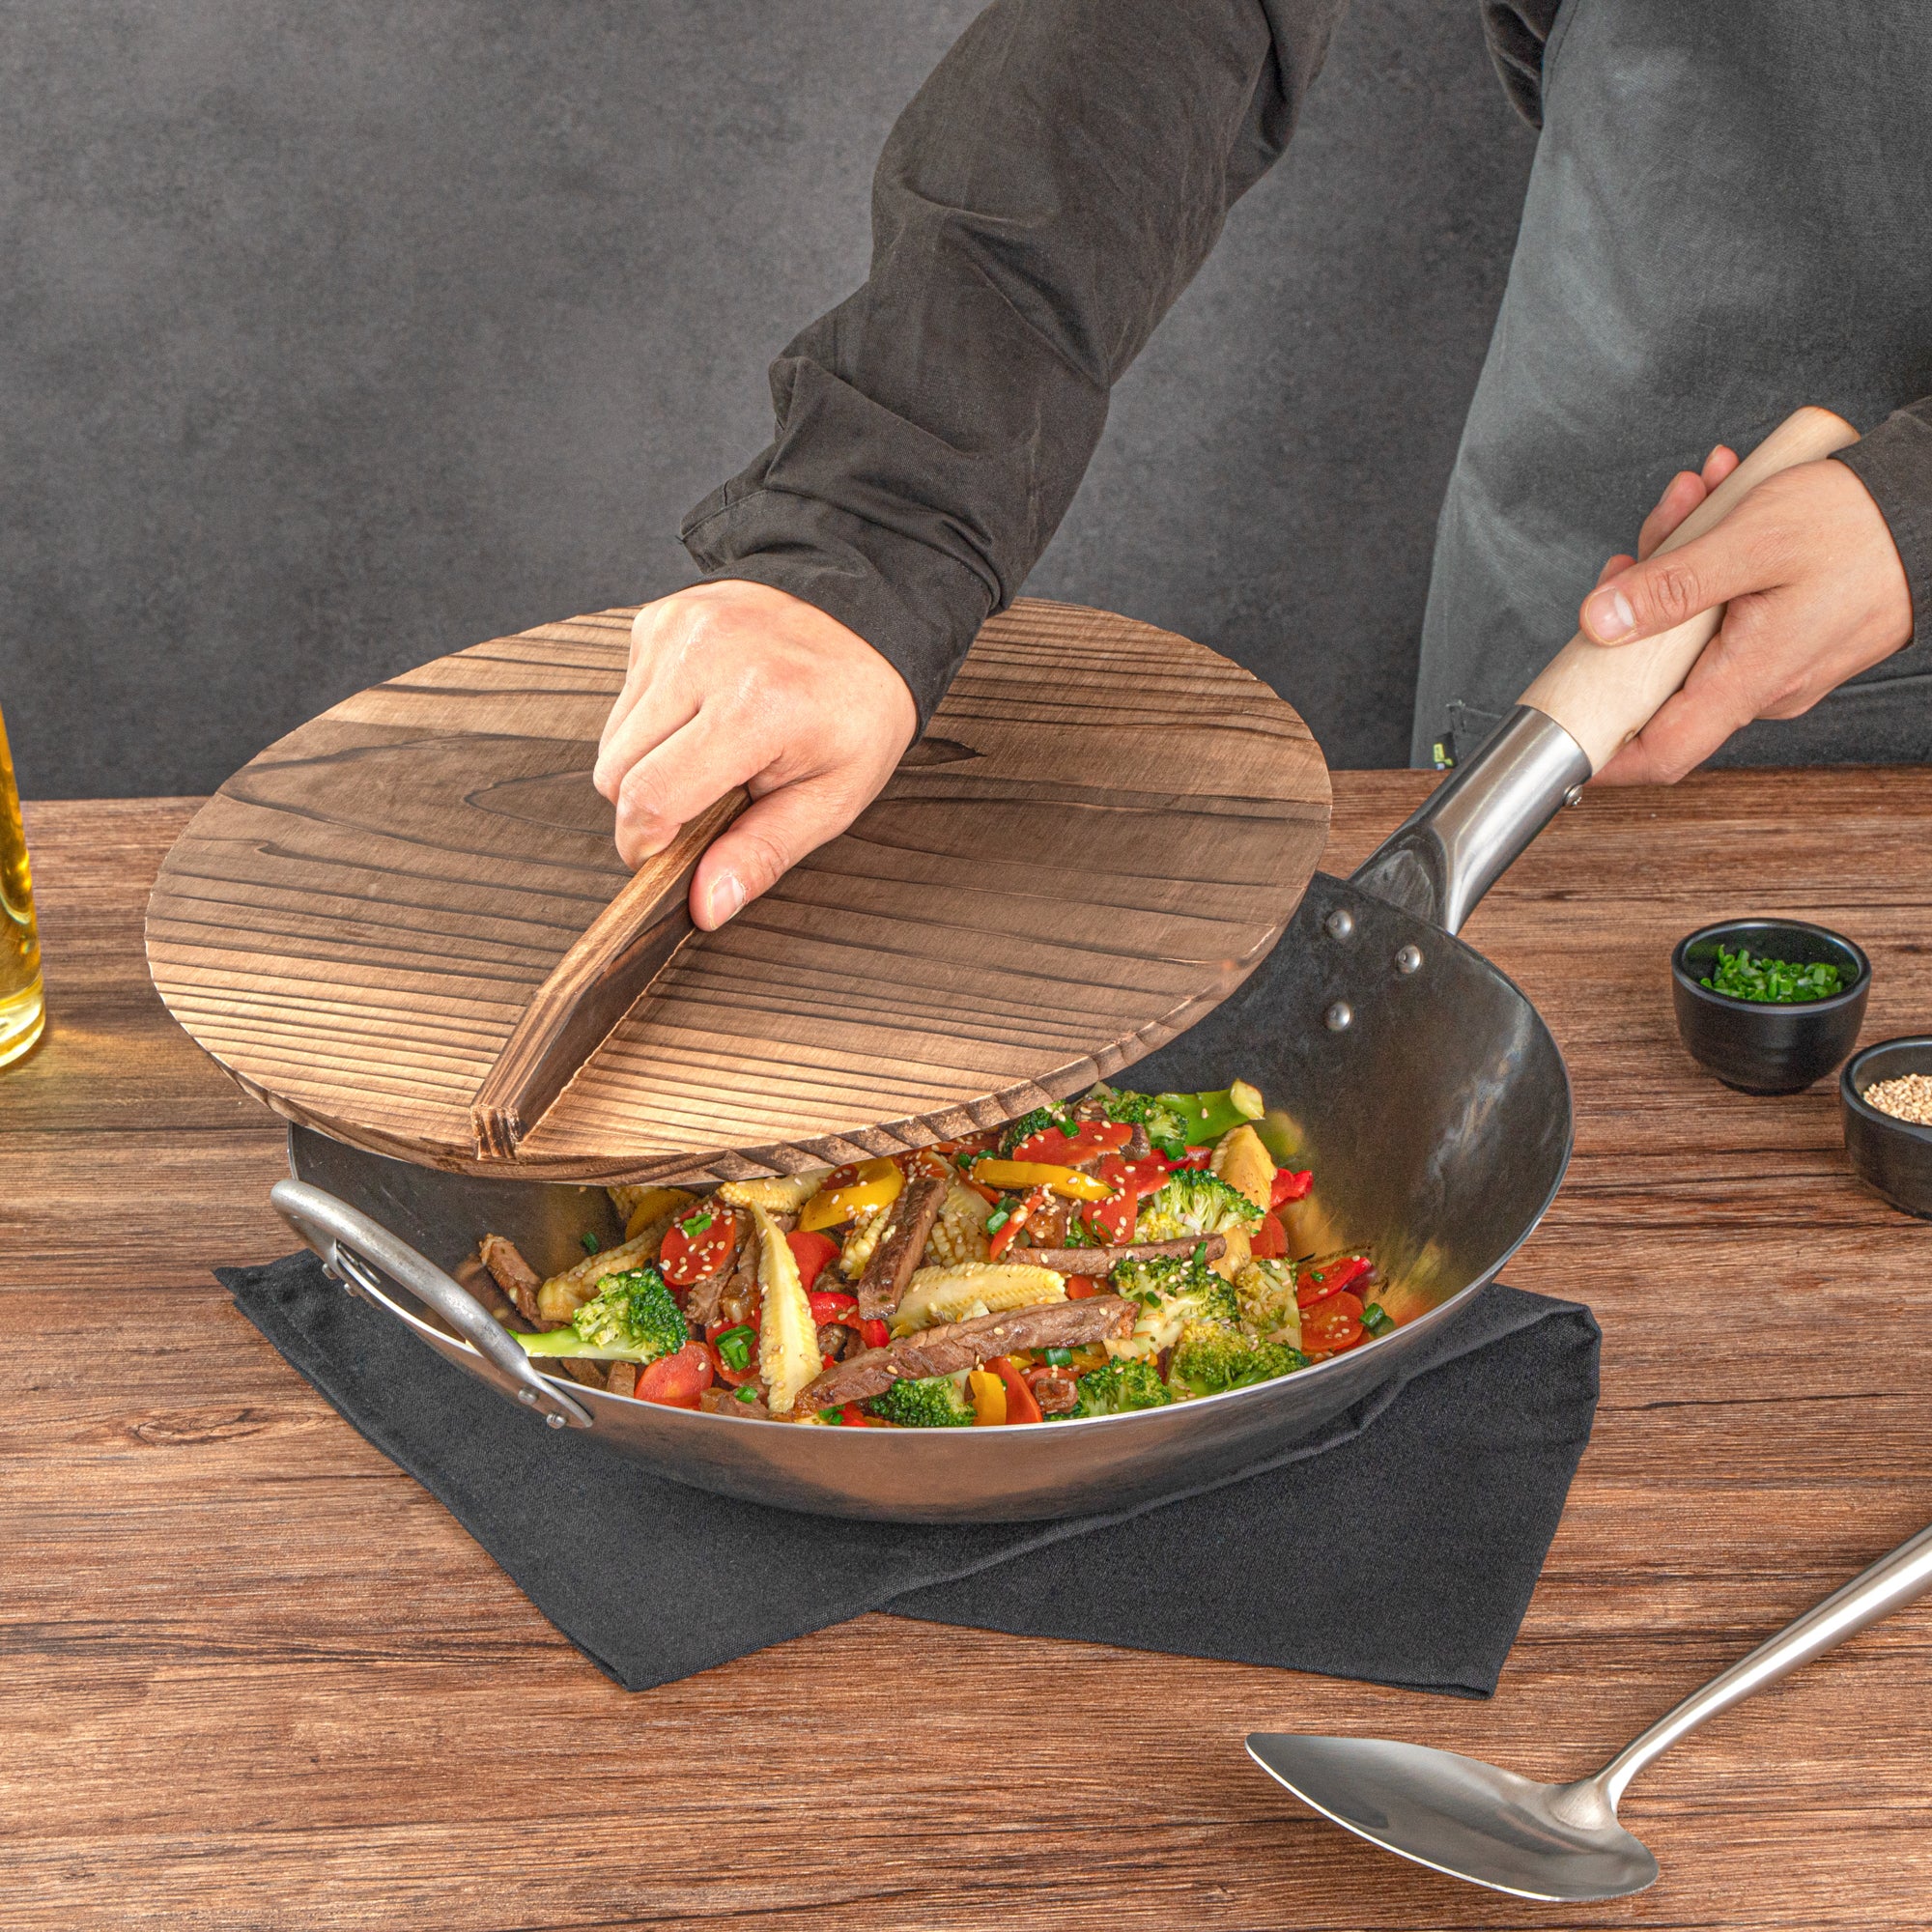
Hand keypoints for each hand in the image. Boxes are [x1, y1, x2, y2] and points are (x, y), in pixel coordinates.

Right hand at [594, 581, 917, 926]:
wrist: (868, 618)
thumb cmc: (856, 711)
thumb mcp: (832, 796)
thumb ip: (762, 853)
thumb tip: (706, 905)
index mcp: (756, 707)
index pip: (650, 796)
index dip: (646, 844)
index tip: (665, 857)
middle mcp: (707, 656)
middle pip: (617, 770)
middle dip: (645, 806)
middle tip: (702, 804)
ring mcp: (678, 629)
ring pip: (613, 736)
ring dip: (648, 761)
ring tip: (711, 753)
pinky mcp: (659, 616)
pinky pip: (625, 695)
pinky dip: (654, 718)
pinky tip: (704, 710)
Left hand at [1578, 443, 1913, 783]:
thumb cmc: (1861, 524)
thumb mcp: (1750, 541)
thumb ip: (1670, 587)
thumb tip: (1599, 623)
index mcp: (1750, 678)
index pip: (1662, 752)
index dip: (1605, 751)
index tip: (1563, 731)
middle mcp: (1762, 686)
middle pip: (1662, 668)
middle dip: (1641, 597)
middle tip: (1658, 530)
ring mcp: (1774, 664)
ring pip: (1690, 630)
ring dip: (1678, 563)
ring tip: (1698, 495)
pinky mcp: (1784, 637)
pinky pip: (1726, 613)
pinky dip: (1711, 564)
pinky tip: (1719, 507)